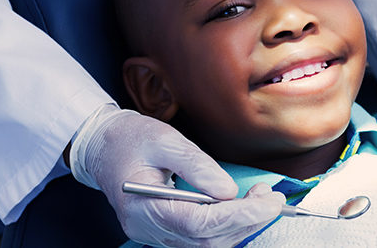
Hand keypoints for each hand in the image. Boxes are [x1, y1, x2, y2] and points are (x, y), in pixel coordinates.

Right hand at [70, 105, 283, 246]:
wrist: (103, 146)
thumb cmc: (131, 139)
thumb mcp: (165, 140)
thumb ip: (197, 165)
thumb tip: (229, 190)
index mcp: (144, 207)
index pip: (199, 223)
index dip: (239, 215)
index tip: (269, 201)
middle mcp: (149, 229)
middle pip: (207, 241)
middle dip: (247, 221)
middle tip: (272, 197)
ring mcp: (155, 234)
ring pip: (207, 245)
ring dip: (241, 226)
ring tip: (262, 199)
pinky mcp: (165, 231)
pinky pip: (201, 239)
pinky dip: (228, 227)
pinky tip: (244, 209)